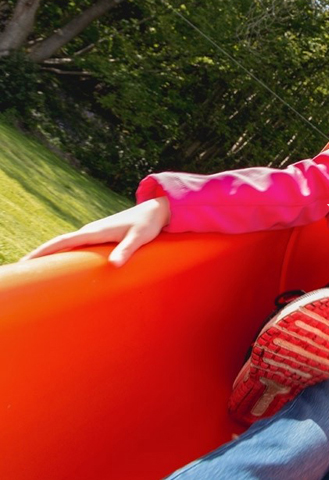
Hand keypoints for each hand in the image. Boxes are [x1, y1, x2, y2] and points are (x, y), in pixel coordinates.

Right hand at [20, 197, 170, 266]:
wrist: (156, 210)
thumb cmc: (148, 224)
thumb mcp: (139, 238)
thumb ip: (126, 250)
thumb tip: (113, 265)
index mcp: (95, 231)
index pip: (63, 241)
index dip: (44, 251)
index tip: (26, 261)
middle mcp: (91, 230)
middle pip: (60, 243)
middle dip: (40, 254)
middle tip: (22, 268)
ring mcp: (94, 232)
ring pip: (67, 244)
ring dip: (51, 254)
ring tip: (35, 269)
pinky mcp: (100, 235)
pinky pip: (77, 245)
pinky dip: (64, 252)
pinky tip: (61, 263)